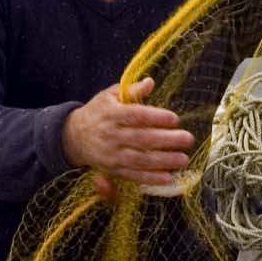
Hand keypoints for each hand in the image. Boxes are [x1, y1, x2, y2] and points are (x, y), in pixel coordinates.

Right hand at [62, 78, 195, 187]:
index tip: (174, 118)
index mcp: (111, 114)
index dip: (155, 117)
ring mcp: (112, 155)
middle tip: (187, 139)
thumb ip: (131, 90)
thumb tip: (150, 82)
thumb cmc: (98, 112)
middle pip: (141, 139)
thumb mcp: (109, 96)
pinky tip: (167, 178)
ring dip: (163, 161)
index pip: (135, 116)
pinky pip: (133, 175)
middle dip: (166, 140)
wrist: (74, 136)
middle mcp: (111, 135)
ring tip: (183, 159)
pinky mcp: (113, 169)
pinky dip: (150, 178)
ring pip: (139, 159)